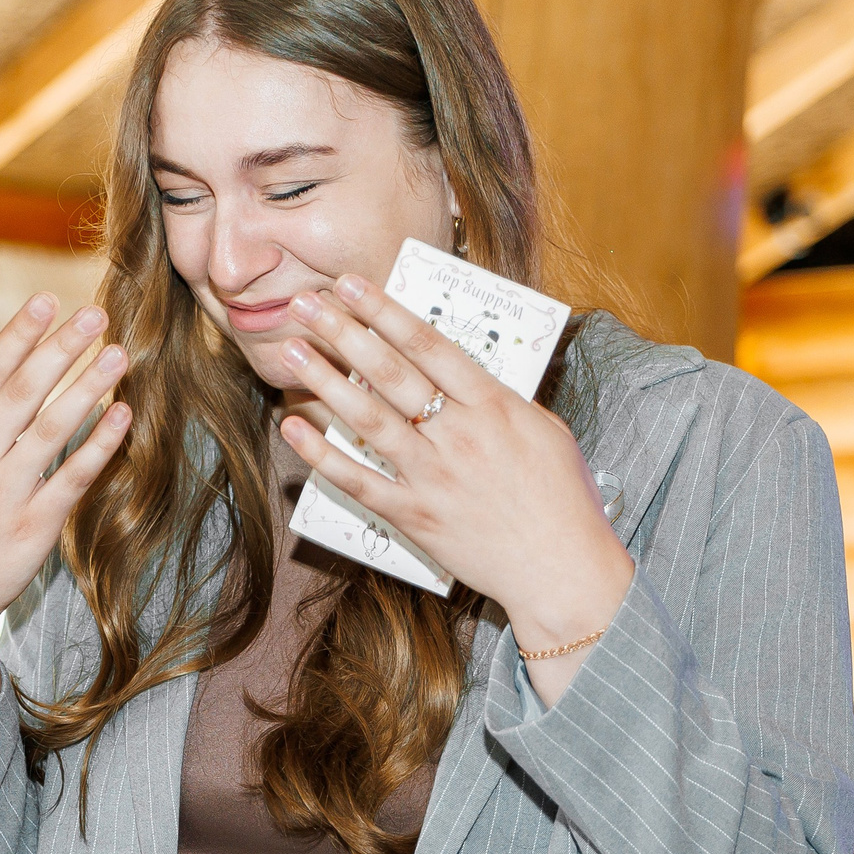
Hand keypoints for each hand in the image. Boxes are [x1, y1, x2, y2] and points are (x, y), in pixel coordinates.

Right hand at [0, 294, 131, 785]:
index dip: (17, 335)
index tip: (47, 301)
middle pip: (22, 393)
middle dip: (59, 349)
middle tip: (96, 314)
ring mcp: (4, 494)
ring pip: (51, 431)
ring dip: (87, 390)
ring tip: (118, 355)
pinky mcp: (33, 528)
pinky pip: (70, 480)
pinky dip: (98, 447)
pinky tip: (124, 416)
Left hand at [273, 275, 633, 701]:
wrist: (562, 569)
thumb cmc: (562, 499)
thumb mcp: (544, 430)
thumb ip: (499, 399)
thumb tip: (460, 372)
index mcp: (495, 405)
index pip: (429, 345)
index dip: (385, 311)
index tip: (351, 284)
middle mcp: (459, 435)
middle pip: (391, 372)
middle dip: (344, 332)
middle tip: (306, 303)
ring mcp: (433, 477)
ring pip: (368, 419)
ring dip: (325, 382)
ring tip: (291, 351)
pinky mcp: (415, 517)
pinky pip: (359, 482)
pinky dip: (322, 456)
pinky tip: (294, 428)